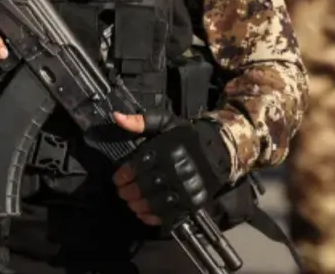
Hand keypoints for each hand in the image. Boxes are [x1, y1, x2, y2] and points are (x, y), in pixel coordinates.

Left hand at [112, 119, 230, 226]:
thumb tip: (116, 117)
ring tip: (132, 203)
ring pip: (155, 203)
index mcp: (166, 149)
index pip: (137, 166)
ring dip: (138, 206)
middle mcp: (176, 169)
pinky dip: (154, 217)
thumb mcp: (164, 122)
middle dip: (128, 192)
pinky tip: (145, 214)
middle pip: (144, 186)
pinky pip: (170, 214)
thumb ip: (140, 122)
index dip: (123, 175)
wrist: (218, 149)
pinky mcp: (193, 201)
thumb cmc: (185, 137)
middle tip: (122, 193)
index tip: (117, 179)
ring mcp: (186, 187)